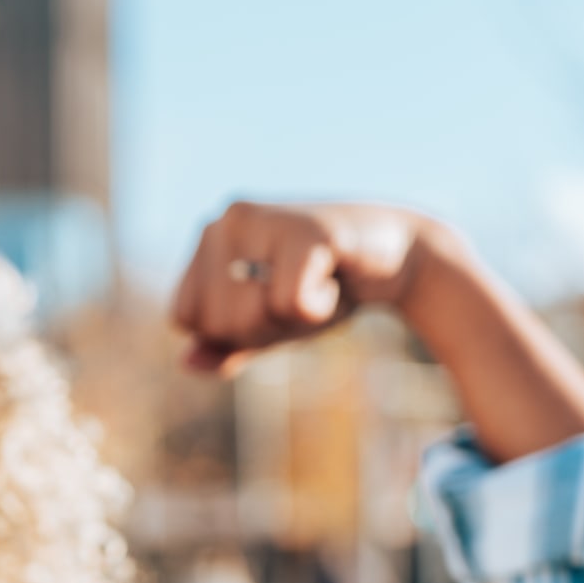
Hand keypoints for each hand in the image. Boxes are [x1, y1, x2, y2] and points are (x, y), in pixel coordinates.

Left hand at [169, 201, 437, 375]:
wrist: (400, 254)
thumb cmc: (324, 286)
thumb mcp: (268, 322)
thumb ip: (226, 345)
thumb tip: (187, 364)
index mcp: (207, 240)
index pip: (183, 318)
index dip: (229, 331)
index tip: (271, 302)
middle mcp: (224, 220)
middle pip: (216, 323)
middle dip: (264, 327)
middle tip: (302, 292)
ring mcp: (260, 219)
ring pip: (247, 316)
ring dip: (292, 318)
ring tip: (317, 283)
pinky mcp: (303, 229)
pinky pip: (289, 303)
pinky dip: (318, 309)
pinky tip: (334, 280)